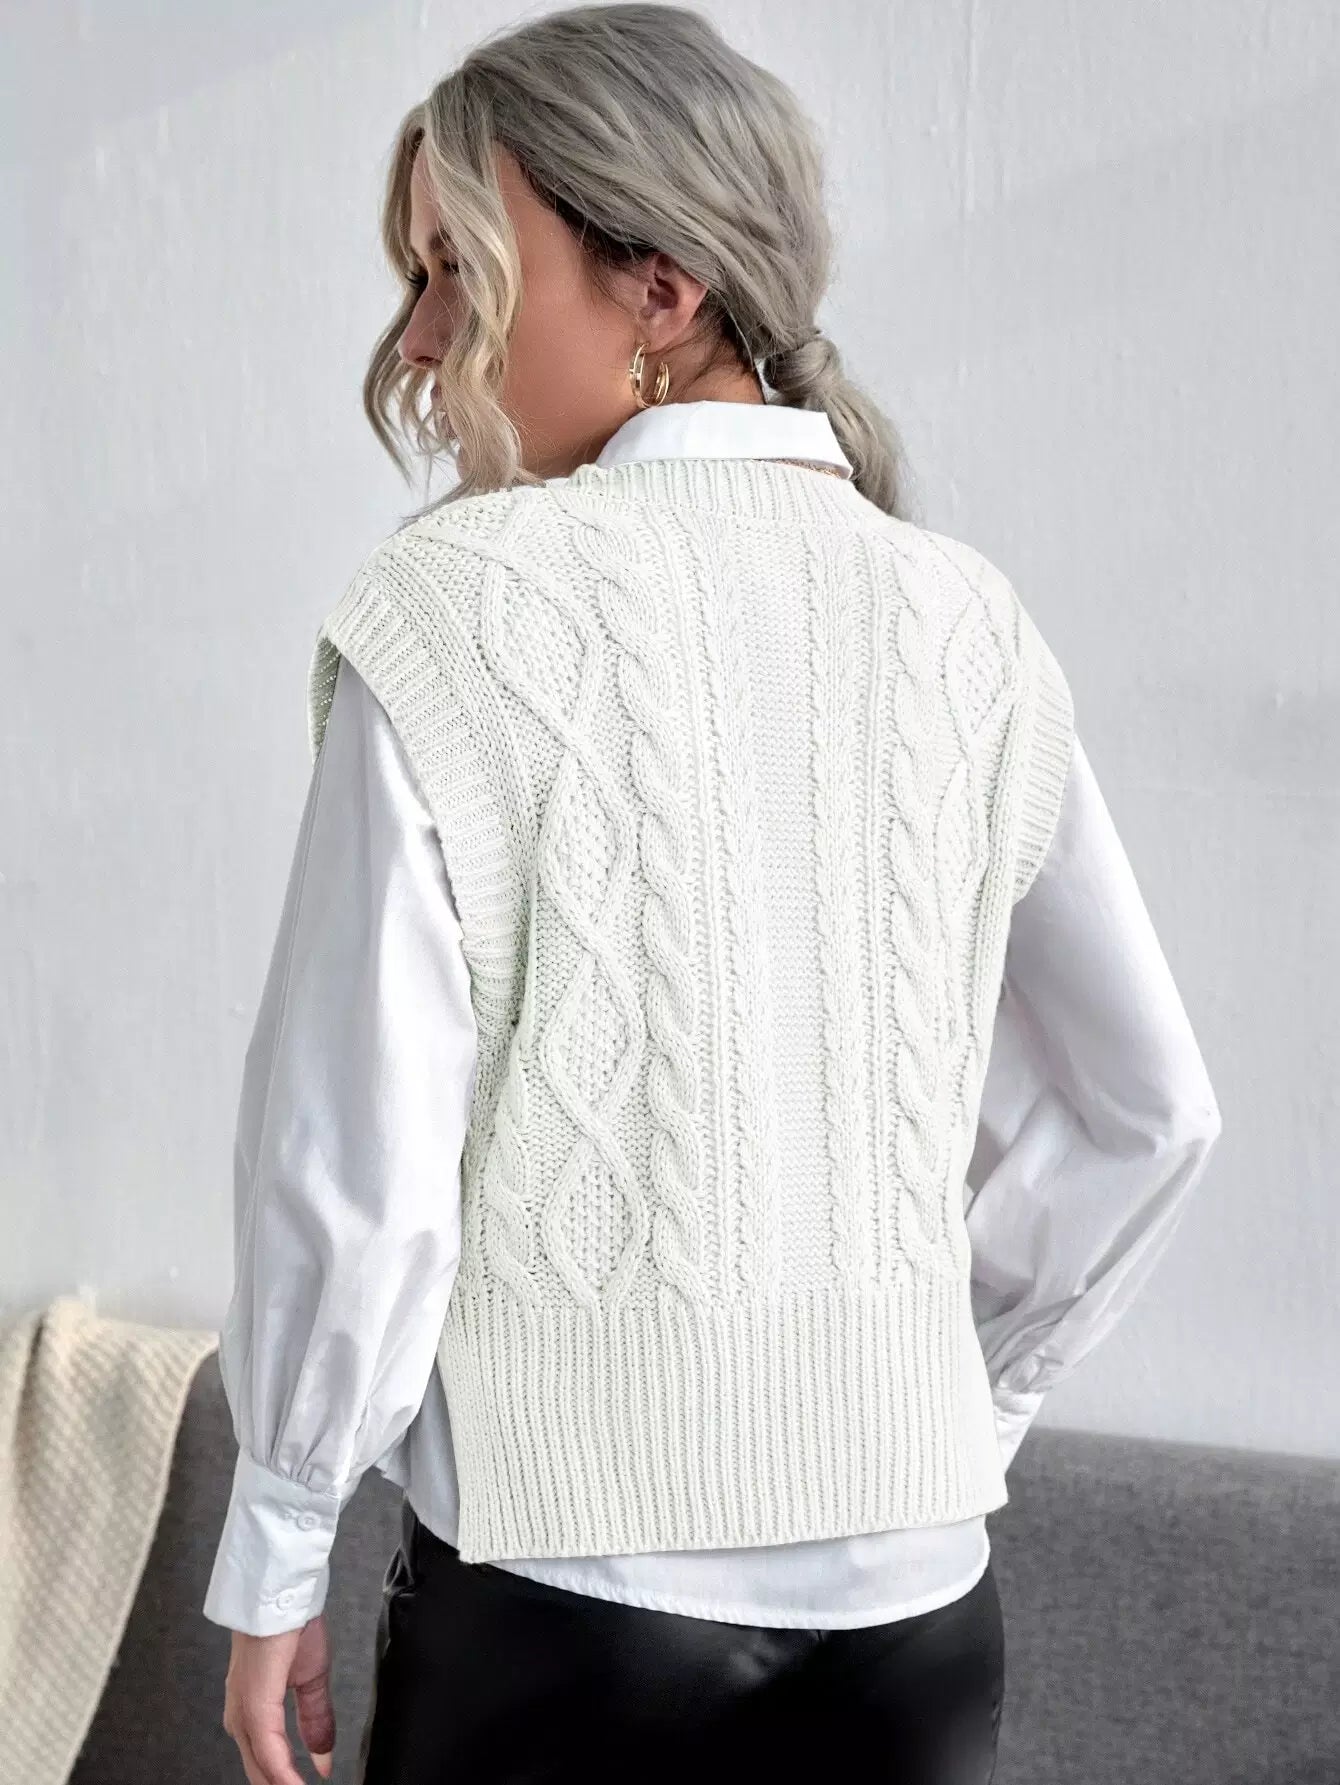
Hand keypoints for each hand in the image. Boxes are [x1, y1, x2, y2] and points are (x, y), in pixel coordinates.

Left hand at [222, 1613, 334, 1782]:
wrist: (285, 1589)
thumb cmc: (291, 1623)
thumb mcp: (312, 1679)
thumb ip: (316, 1720)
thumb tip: (324, 1759)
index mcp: (251, 1712)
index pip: (264, 1764)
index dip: (283, 1783)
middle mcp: (240, 1717)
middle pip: (258, 1772)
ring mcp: (244, 1711)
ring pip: (259, 1766)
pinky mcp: (255, 1703)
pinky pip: (267, 1747)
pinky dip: (282, 1772)